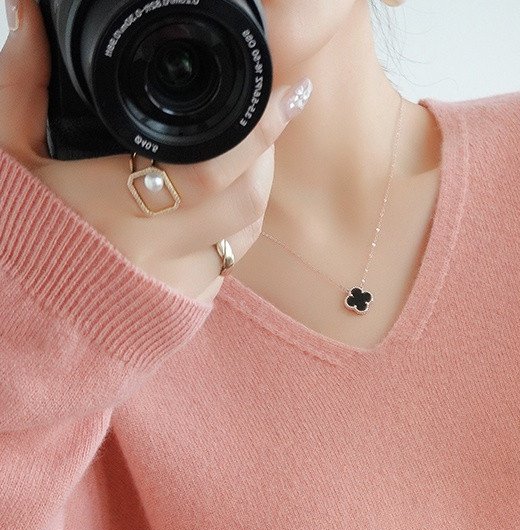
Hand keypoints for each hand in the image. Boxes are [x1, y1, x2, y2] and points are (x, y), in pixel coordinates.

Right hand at [0, 0, 311, 302]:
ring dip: (256, 183)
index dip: (259, 129)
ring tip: (249, 149)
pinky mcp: (186, 305)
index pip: (211, 167)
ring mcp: (172, 282)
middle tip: (268, 112)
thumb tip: (30, 13)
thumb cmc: (24, 219)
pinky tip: (221, 198)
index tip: (288, 93)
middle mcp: (149, 247)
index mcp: (109, 200)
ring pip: (245, 227)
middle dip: (264, 149)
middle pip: (245, 197)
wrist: (30, 306)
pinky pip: (231, 259)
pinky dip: (234, 224)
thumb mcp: (12, 147)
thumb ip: (25, 77)